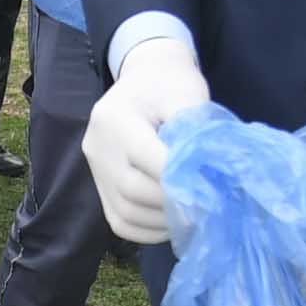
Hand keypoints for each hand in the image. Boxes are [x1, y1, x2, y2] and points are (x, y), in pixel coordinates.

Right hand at [84, 31, 210, 246]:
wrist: (146, 76)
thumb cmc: (171, 83)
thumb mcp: (187, 96)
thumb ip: (194, 133)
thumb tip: (207, 177)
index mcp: (115, 117)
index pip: (145, 156)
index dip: (177, 177)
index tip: (209, 190)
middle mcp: (98, 145)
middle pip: (132, 189)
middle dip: (172, 203)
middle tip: (205, 208)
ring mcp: (95, 168)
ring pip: (125, 212)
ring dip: (161, 221)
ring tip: (190, 217)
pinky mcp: (99, 185)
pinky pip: (119, 220)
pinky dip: (146, 229)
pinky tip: (170, 223)